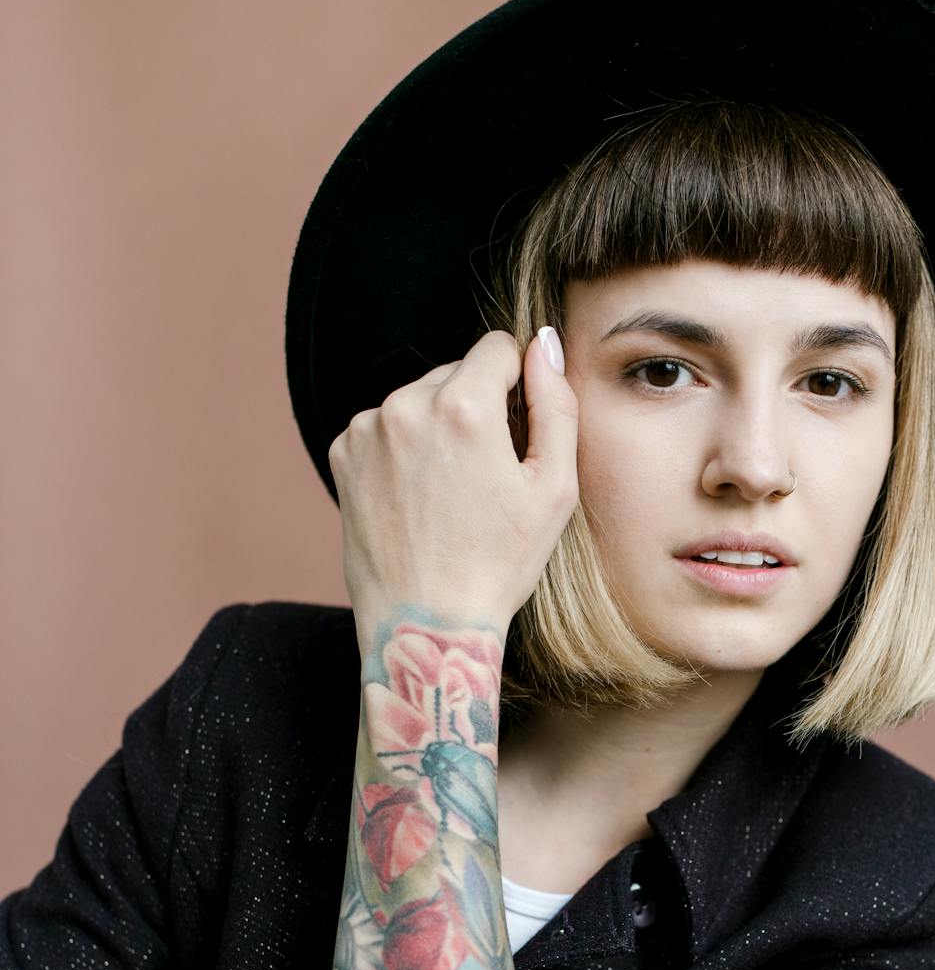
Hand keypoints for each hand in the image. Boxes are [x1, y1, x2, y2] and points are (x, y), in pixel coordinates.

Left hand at [327, 327, 578, 644]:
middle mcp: (407, 404)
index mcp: (464, 406)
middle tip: (483, 478)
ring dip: (437, 429)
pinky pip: (385, 428)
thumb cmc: (498, 564)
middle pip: (455, 373)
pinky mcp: (343, 452)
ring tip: (448, 494)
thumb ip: (556, 405)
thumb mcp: (553, 488)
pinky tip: (417, 499)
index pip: (497, 348)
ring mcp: (367, 428)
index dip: (517, 385)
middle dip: (474, 409)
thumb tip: (542, 346)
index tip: (515, 431)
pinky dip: (403, 450)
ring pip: (418, 400)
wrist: (425, 624)